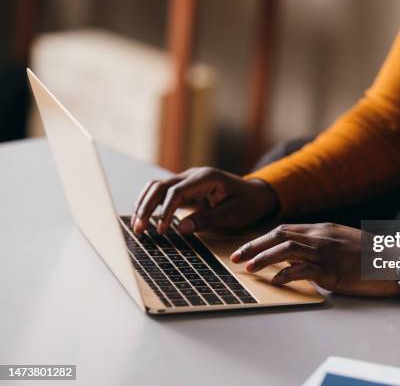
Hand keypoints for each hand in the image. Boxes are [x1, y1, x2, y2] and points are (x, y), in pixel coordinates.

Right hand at [131, 167, 278, 233]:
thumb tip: (181, 228)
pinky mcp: (185, 188)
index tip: (161, 230)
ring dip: (144, 204)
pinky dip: (151, 203)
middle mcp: (193, 175)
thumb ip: (208, 219)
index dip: (166, 211)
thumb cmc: (248, 204)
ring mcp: (188, 179)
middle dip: (147, 207)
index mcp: (207, 177)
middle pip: (161, 186)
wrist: (256, 194)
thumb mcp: (233, 214)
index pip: (177, 191)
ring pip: (157, 187)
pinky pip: (163, 192)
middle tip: (138, 229)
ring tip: (137, 225)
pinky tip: (144, 218)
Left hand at [231, 223, 399, 296]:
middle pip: (279, 236)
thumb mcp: (344, 242)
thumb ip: (321, 245)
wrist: (396, 262)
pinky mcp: (333, 271)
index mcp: (323, 229)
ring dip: (264, 258)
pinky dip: (286, 274)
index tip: (247, 248)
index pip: (285, 230)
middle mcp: (322, 237)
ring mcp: (327, 252)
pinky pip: (303, 270)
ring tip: (249, 268)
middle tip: (236, 257)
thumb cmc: (371, 256)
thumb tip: (299, 256)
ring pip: (287, 250)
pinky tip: (276, 281)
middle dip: (254, 246)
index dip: (262, 239)